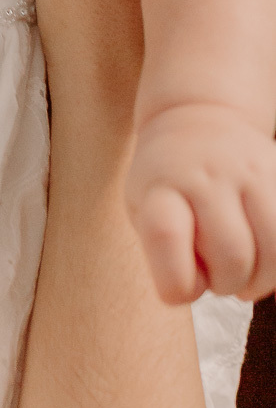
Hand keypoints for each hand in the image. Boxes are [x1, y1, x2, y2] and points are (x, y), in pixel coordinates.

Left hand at [128, 102, 275, 303]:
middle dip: (225, 285)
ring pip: (274, 250)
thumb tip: (200, 286)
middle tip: (216, 278)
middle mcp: (207, 175)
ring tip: (244, 277)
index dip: (175, 280)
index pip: (166, 234)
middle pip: (232, 254)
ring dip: (260, 280)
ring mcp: (251, 171)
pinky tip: (264, 260)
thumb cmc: (167, 181)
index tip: (177, 289)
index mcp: (162, 186)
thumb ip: (164, 250)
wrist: (198, 118)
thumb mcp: (144, 208)